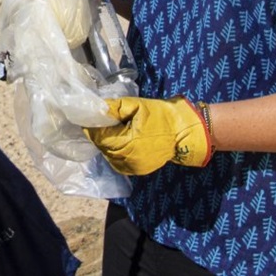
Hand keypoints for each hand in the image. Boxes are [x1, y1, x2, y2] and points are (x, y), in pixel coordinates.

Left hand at [84, 96, 211, 174]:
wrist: (183, 133)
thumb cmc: (161, 116)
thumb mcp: (136, 105)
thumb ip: (114, 107)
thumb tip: (95, 108)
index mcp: (127, 143)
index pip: (98, 136)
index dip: (92, 126)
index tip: (91, 116)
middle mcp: (127, 159)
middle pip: (102, 146)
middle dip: (100, 134)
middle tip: (105, 121)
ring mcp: (132, 168)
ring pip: (108, 155)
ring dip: (107, 143)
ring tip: (115, 130)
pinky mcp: (137, 171)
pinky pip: (117, 161)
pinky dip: (115, 151)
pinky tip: (122, 141)